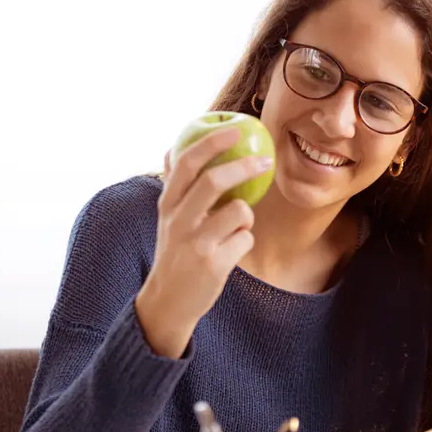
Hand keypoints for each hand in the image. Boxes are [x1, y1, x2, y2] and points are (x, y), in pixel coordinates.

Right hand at [134, 127, 272, 358]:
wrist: (168, 301)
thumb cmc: (174, 252)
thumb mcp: (166, 218)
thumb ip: (173, 186)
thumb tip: (172, 149)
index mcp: (167, 204)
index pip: (187, 163)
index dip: (212, 142)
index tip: (236, 130)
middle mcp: (178, 220)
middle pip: (213, 181)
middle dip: (244, 166)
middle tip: (265, 161)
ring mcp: (196, 243)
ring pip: (238, 211)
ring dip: (246, 217)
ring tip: (236, 228)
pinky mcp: (214, 264)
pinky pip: (246, 239)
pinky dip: (245, 242)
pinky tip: (230, 252)